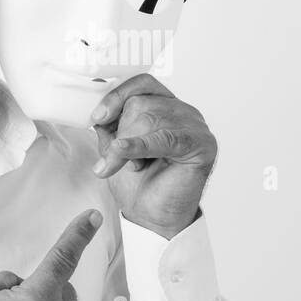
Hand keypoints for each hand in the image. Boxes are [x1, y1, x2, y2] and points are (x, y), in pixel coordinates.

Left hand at [89, 74, 216, 239]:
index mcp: (165, 106)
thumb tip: (98, 107)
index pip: (142, 84)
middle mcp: (183, 112)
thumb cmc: (138, 182)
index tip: (97, 117)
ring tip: (134, 167)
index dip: (117, 96)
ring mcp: (196, 127)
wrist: (153, 216)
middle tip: (118, 158)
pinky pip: (165, 138)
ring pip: (149, 119)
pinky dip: (139, 145)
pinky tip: (123, 153)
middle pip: (141, 103)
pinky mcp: (202, 145)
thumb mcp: (113, 146)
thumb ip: (109, 124)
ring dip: (129, 147)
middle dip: (120, 132)